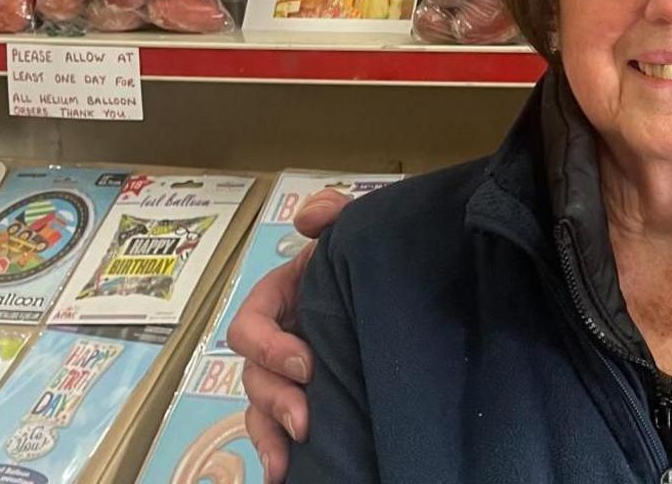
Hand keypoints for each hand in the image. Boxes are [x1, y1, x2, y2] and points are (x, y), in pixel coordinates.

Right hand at [226, 188, 353, 480]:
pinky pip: (281, 428)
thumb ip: (338, 214)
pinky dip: (279, 450)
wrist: (421, 284)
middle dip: (273, 400)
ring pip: (262, 407)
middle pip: (253, 375)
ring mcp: (294, 372)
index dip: (268, 347)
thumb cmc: (376, 258)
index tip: (306, 365)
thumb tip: (309, 218)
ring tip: (287, 459)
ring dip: (270, 433)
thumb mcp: (360, 231)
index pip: (251, 324)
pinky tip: (287, 473)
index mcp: (283, 298)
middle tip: (305, 420)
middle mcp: (282, 338)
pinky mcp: (313, 397)